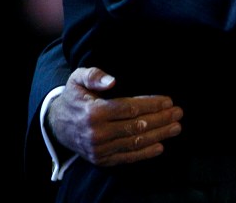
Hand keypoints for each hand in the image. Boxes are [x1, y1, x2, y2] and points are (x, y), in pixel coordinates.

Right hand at [48, 67, 182, 166]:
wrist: (56, 125)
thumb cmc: (74, 97)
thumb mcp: (78, 79)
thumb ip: (94, 75)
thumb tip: (112, 80)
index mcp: (94, 111)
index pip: (130, 108)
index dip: (152, 105)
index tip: (168, 101)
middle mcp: (97, 133)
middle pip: (137, 126)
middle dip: (161, 119)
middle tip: (179, 113)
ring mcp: (99, 149)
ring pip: (135, 142)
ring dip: (159, 135)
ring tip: (176, 127)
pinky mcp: (101, 159)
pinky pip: (126, 157)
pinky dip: (145, 153)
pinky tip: (160, 146)